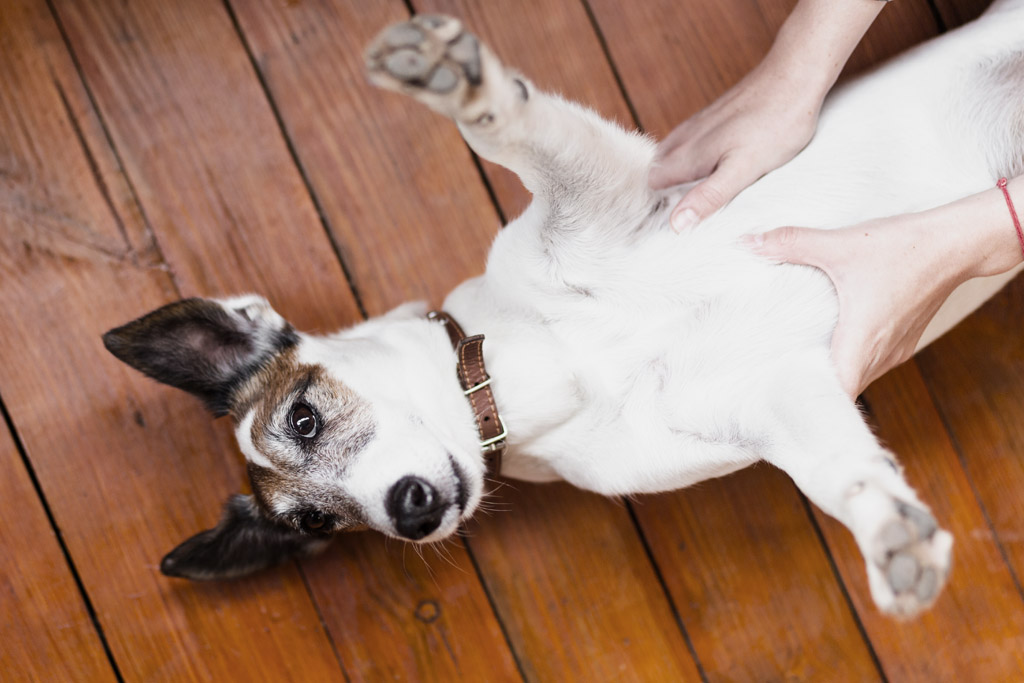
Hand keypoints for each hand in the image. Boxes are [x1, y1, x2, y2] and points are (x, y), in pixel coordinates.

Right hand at [650, 58, 822, 232]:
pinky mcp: (715, 117)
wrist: (795, 75)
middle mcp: (686, 138)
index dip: (661, 206)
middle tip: (693, 214)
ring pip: (674, 156)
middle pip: (660, 171)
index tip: (679, 223)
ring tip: (704, 195)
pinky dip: (697, 160)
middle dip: (667, 193)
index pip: (652, 186)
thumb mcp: (743, 169)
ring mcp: (699, 125)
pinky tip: (718, 167)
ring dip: (681, 176)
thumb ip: (708, 197)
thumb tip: (676, 224)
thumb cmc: (776, 122)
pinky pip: (692, 144)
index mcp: (688, 155)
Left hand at [747, 218, 960, 396]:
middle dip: (812, 386)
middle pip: (842, 389)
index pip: (835, 394)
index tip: (780, 395)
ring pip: (858, 375)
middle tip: (775, 379)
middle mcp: (881, 354)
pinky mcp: (904, 338)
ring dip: (832, 372)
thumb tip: (748, 242)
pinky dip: (850, 358)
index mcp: (862, 342)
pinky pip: (871, 361)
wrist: (957, 242)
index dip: (809, 400)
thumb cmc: (903, 247)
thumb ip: (792, 243)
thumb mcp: (841, 244)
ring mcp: (895, 349)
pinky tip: (830, 340)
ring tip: (796, 363)